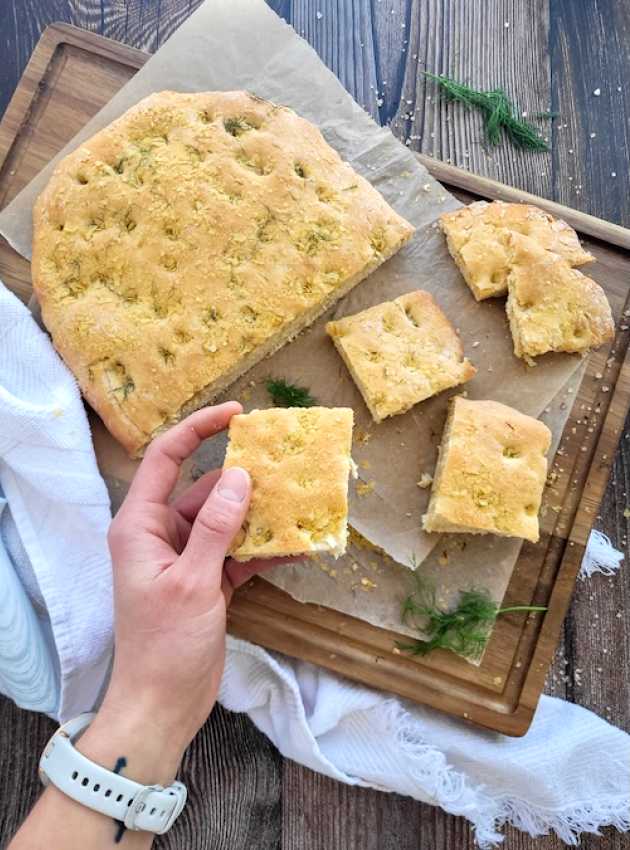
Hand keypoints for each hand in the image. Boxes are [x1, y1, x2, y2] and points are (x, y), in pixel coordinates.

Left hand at [89, 402, 277, 781]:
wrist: (164, 703)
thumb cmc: (165, 643)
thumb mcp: (191, 581)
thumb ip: (216, 528)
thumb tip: (240, 476)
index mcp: (141, 524)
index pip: (166, 458)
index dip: (198, 429)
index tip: (237, 413)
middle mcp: (162, 533)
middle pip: (205, 488)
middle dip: (243, 477)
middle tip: (284, 463)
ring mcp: (188, 556)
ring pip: (227, 520)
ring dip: (260, 514)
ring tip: (299, 500)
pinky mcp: (209, 579)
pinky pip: (239, 551)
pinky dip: (265, 549)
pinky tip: (299, 546)